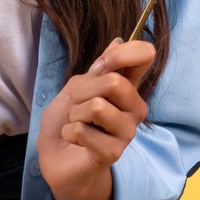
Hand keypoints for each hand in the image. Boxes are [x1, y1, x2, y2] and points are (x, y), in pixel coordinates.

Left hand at [37, 38, 151, 199]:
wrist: (55, 157)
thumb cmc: (66, 121)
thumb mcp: (76, 87)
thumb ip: (98, 69)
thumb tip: (118, 41)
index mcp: (127, 87)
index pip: (144, 56)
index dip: (121, 53)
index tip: (101, 65)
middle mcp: (134, 107)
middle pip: (113, 82)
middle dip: (82, 92)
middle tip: (77, 106)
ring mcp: (127, 131)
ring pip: (97, 106)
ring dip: (74, 115)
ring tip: (76, 125)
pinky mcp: (114, 152)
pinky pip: (83, 130)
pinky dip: (69, 132)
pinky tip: (76, 142)